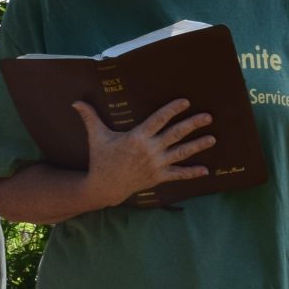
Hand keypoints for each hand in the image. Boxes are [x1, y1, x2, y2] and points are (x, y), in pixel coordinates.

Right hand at [76, 98, 212, 209]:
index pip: (158, 120)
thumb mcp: (96, 137)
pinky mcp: (158, 177)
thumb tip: (75, 101)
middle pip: (175, 134)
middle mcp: (149, 150)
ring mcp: (156, 164)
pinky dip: (191, 173)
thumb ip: (90, 117)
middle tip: (208, 116)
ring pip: (181, 153)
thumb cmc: (101, 159)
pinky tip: (205, 170)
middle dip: (192, 125)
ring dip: (198, 146)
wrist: (104, 187)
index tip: (185, 101)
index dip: (172, 110)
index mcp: (137, 137)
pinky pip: (178, 175)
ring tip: (213, 138)